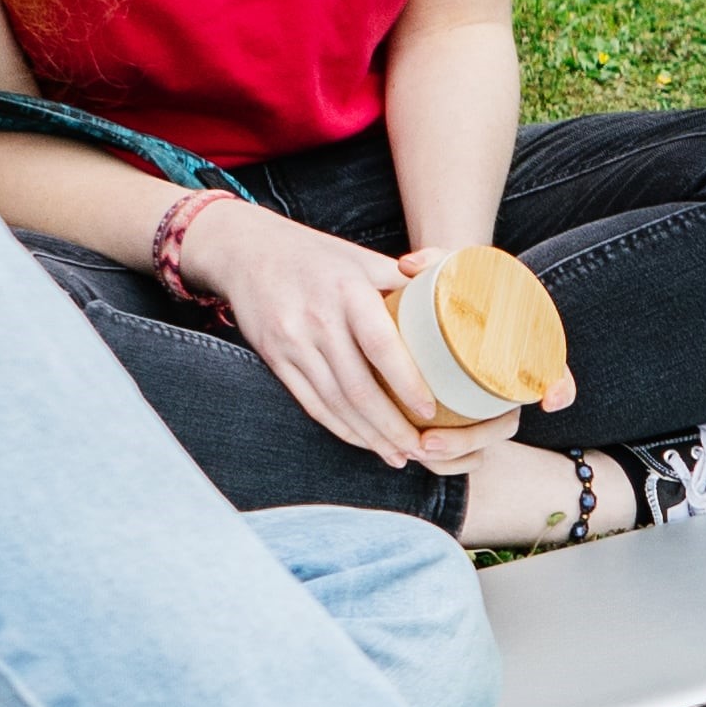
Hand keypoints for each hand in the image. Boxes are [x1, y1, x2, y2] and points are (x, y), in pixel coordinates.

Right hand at [195, 199, 469, 468]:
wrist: (247, 250)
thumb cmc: (318, 255)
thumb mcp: (363, 257)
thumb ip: (408, 279)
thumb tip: (458, 296)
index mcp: (348, 291)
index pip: (379, 345)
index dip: (405, 383)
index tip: (429, 412)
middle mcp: (317, 320)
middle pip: (356, 387)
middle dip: (390, 427)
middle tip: (419, 450)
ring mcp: (292, 343)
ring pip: (333, 403)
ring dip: (367, 436)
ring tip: (398, 456)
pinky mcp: (276, 359)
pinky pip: (311, 403)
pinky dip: (339, 428)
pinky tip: (363, 442)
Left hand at [384, 242, 566, 465]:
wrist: (457, 298)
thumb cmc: (460, 285)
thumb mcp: (452, 265)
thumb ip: (435, 258)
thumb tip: (410, 267)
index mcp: (527, 350)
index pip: (557, 370)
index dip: (560, 385)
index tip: (550, 398)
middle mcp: (515, 383)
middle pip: (506, 425)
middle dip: (469, 441)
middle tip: (428, 440)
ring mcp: (492, 404)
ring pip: (484, 446)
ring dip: (454, 458)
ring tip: (416, 449)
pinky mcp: (471, 417)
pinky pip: (468, 451)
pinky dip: (448, 461)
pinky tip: (417, 458)